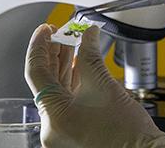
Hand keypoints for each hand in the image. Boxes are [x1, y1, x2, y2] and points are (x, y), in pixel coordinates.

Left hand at [24, 24, 164, 147]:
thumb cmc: (128, 135)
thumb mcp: (105, 87)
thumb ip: (90, 56)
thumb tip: (87, 35)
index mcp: (54, 117)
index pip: (36, 72)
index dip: (40, 46)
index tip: (45, 29)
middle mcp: (51, 128)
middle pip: (45, 82)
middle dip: (52, 53)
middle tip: (59, 32)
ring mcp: (61, 131)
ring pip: (55, 91)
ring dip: (62, 66)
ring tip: (70, 43)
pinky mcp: (72, 131)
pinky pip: (65, 102)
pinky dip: (71, 82)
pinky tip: (78, 65)